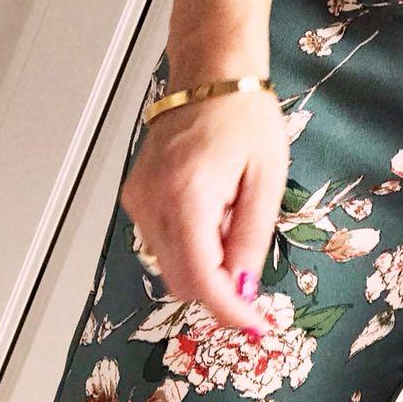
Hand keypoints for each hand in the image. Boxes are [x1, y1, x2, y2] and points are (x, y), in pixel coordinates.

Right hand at [119, 82, 289, 336]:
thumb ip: (251, 239)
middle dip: (221, 289)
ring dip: (208, 264)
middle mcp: (151, 202)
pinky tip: (216, 213)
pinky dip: (194, 245)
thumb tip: (241, 290)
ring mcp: (138, 200)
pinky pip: (164, 242)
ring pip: (171, 265)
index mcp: (186, 196)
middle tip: (254, 272)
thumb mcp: (266, 181)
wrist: (210, 74)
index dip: (229, 311)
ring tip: (234, 219)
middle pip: (182, 279)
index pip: (200, 277)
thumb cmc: (245, 117)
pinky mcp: (136, 197)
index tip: (257, 327)